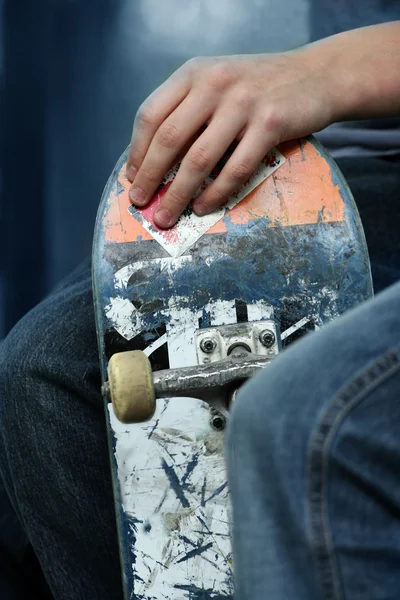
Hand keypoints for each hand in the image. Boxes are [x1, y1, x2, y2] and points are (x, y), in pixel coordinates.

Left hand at [126, 51, 333, 227]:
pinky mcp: (270, 124)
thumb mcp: (217, 82)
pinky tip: (203, 207)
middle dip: (150, 178)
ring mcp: (243, 103)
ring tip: (167, 216)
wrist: (316, 75)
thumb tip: (156, 161)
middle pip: (169, 139)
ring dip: (178, 194)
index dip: (137, 151)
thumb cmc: (260, 87)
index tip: (131, 178)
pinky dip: (215, 194)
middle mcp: (214, 83)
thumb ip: (189, 110)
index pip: (151, 114)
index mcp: (193, 73)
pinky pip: (234, 169)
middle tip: (140, 204)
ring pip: (199, 159)